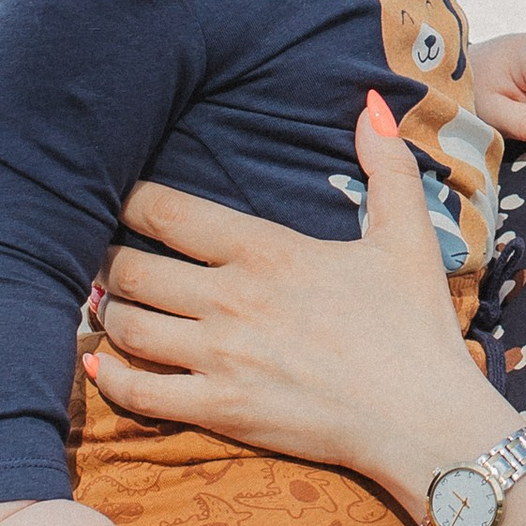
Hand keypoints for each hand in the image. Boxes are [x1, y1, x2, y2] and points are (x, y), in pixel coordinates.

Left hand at [89, 104, 525, 525]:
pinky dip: (109, 377)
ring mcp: (220, 358)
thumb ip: (386, 165)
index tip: (125, 202)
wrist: (423, 419)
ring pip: (125, 328)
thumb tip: (371, 105)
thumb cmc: (414, 327)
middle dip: (111, 259)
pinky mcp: (219, 411)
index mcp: (267, 251)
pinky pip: (137, 392)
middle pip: (130, 268)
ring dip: (109, 314)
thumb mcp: (408, 236)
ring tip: (114, 307)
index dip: (131, 202)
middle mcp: (231, 300)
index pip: (166, 212)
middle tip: (111, 258)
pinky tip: (103, 364)